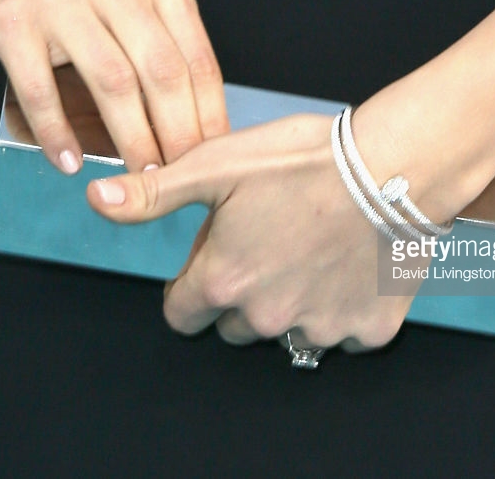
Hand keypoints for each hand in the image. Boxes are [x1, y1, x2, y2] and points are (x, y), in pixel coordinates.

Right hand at [0, 0, 227, 172]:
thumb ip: (166, 44)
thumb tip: (200, 123)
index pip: (197, 59)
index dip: (209, 116)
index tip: (213, 159)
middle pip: (162, 73)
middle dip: (178, 134)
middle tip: (181, 178)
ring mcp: (62, 2)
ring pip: (112, 81)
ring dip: (131, 138)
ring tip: (140, 179)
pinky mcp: (12, 22)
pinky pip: (40, 88)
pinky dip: (57, 131)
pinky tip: (69, 162)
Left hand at [86, 114, 419, 350]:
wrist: (396, 166)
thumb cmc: (306, 161)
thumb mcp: (219, 164)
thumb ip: (155, 192)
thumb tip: (98, 200)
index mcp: (223, 281)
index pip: (181, 314)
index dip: (190, 285)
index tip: (213, 260)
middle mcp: (267, 318)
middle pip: (234, 327)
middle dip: (242, 294)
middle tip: (269, 243)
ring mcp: (320, 329)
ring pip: (288, 331)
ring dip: (292, 302)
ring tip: (312, 249)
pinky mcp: (367, 330)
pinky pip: (342, 333)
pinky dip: (342, 308)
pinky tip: (349, 267)